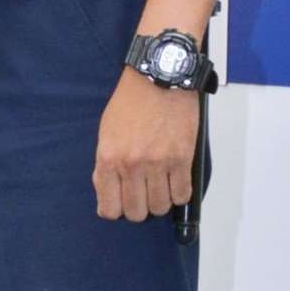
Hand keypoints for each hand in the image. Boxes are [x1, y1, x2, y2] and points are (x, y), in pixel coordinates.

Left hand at [92, 67, 198, 222]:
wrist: (159, 78)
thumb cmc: (131, 102)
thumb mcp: (106, 132)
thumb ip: (107, 163)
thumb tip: (111, 190)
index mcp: (109, 159)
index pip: (109, 209)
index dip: (117, 209)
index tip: (123, 202)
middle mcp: (132, 165)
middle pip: (137, 212)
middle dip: (140, 208)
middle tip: (144, 194)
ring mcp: (158, 163)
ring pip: (161, 207)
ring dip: (161, 201)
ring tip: (161, 186)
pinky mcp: (182, 158)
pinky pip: (182, 194)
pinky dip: (180, 193)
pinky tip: (176, 181)